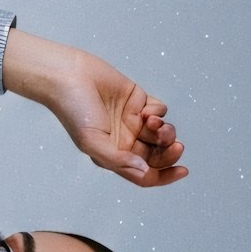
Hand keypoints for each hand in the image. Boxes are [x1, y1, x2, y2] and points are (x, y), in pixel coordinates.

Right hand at [2, 27, 187, 188]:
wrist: (68, 76)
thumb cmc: (73, 110)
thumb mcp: (91, 142)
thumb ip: (118, 160)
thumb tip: (144, 171)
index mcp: (114, 155)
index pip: (144, 174)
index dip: (165, 176)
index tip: (182, 170)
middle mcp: (125, 140)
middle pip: (158, 155)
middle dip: (169, 152)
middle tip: (175, 145)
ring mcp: (132, 120)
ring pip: (162, 133)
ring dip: (166, 131)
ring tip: (155, 124)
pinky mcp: (137, 100)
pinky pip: (160, 111)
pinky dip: (159, 112)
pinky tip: (145, 109)